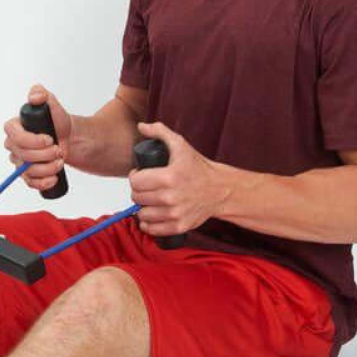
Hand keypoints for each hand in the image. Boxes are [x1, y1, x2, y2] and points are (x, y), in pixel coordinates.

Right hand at [3, 84, 73, 191]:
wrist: (69, 138)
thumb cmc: (57, 121)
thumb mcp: (51, 103)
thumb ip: (41, 94)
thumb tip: (35, 97)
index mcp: (14, 128)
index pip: (15, 136)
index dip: (32, 140)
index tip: (49, 138)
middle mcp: (13, 146)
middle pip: (22, 155)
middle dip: (43, 154)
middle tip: (58, 149)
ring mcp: (19, 161)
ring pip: (27, 170)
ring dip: (47, 167)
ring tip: (60, 160)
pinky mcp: (28, 174)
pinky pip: (30, 183)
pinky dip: (43, 182)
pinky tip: (54, 177)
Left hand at [128, 121, 229, 235]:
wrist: (220, 190)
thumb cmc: (198, 168)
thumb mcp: (180, 145)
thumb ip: (160, 132)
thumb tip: (141, 126)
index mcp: (168, 177)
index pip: (135, 181)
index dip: (135, 176)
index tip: (141, 175)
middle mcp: (170, 197)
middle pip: (137, 197)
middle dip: (138, 191)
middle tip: (146, 187)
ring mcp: (175, 214)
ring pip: (142, 214)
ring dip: (143, 208)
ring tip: (150, 200)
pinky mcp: (179, 226)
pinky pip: (153, 229)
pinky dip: (149, 224)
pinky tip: (152, 215)